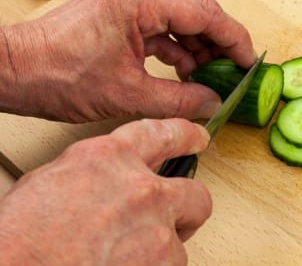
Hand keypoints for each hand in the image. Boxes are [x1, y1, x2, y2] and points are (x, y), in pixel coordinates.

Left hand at [0, 0, 255, 121]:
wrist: (9, 71)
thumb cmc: (53, 75)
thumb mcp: (125, 95)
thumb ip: (178, 100)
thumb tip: (212, 103)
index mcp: (137, 4)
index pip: (203, 12)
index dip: (232, 37)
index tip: (248, 60)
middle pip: (196, 7)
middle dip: (219, 39)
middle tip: (234, 68)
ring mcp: (125, 3)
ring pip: (180, 16)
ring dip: (198, 45)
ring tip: (208, 77)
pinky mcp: (117, 15)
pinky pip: (160, 26)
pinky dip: (176, 48)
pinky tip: (183, 73)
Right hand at [0, 118, 210, 264]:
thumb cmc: (19, 238)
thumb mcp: (50, 181)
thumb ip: (92, 173)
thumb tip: (104, 182)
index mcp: (109, 158)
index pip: (162, 133)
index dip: (185, 136)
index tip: (197, 139)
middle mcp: (141, 188)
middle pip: (194, 193)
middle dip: (186, 209)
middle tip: (172, 221)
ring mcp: (155, 227)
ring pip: (179, 240)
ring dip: (159, 252)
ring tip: (126, 259)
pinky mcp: (161, 261)